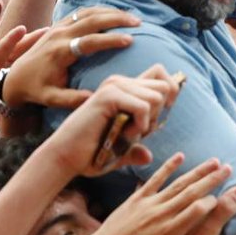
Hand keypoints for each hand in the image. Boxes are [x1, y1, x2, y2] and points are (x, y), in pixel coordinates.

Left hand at [1, 6, 141, 110]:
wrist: (14, 77)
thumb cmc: (36, 91)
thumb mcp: (51, 99)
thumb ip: (72, 99)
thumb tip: (95, 98)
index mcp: (60, 52)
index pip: (90, 41)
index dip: (111, 39)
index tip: (130, 40)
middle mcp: (58, 35)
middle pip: (92, 20)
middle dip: (117, 19)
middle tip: (138, 22)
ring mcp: (57, 27)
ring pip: (87, 12)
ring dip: (110, 11)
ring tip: (131, 16)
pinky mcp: (57, 25)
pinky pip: (81, 12)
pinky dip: (100, 10)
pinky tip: (114, 14)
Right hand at [42, 68, 184, 177]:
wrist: (66, 158)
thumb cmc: (92, 155)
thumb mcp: (120, 151)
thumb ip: (136, 147)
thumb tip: (149, 156)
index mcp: (125, 89)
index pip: (162, 76)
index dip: (169, 96)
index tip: (154, 120)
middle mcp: (120, 82)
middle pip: (164, 86)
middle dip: (159, 113)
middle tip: (138, 130)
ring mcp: (114, 86)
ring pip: (157, 97)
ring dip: (148, 122)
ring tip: (127, 134)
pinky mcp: (109, 96)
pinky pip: (143, 106)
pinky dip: (140, 126)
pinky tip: (124, 135)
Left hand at [82, 154, 235, 234]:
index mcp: (169, 233)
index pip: (196, 212)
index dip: (212, 202)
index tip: (225, 196)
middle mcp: (161, 215)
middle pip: (191, 193)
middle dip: (211, 179)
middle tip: (229, 168)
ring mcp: (148, 204)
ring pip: (177, 184)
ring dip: (197, 171)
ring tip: (214, 161)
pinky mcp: (137, 198)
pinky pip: (155, 179)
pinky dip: (168, 167)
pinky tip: (181, 156)